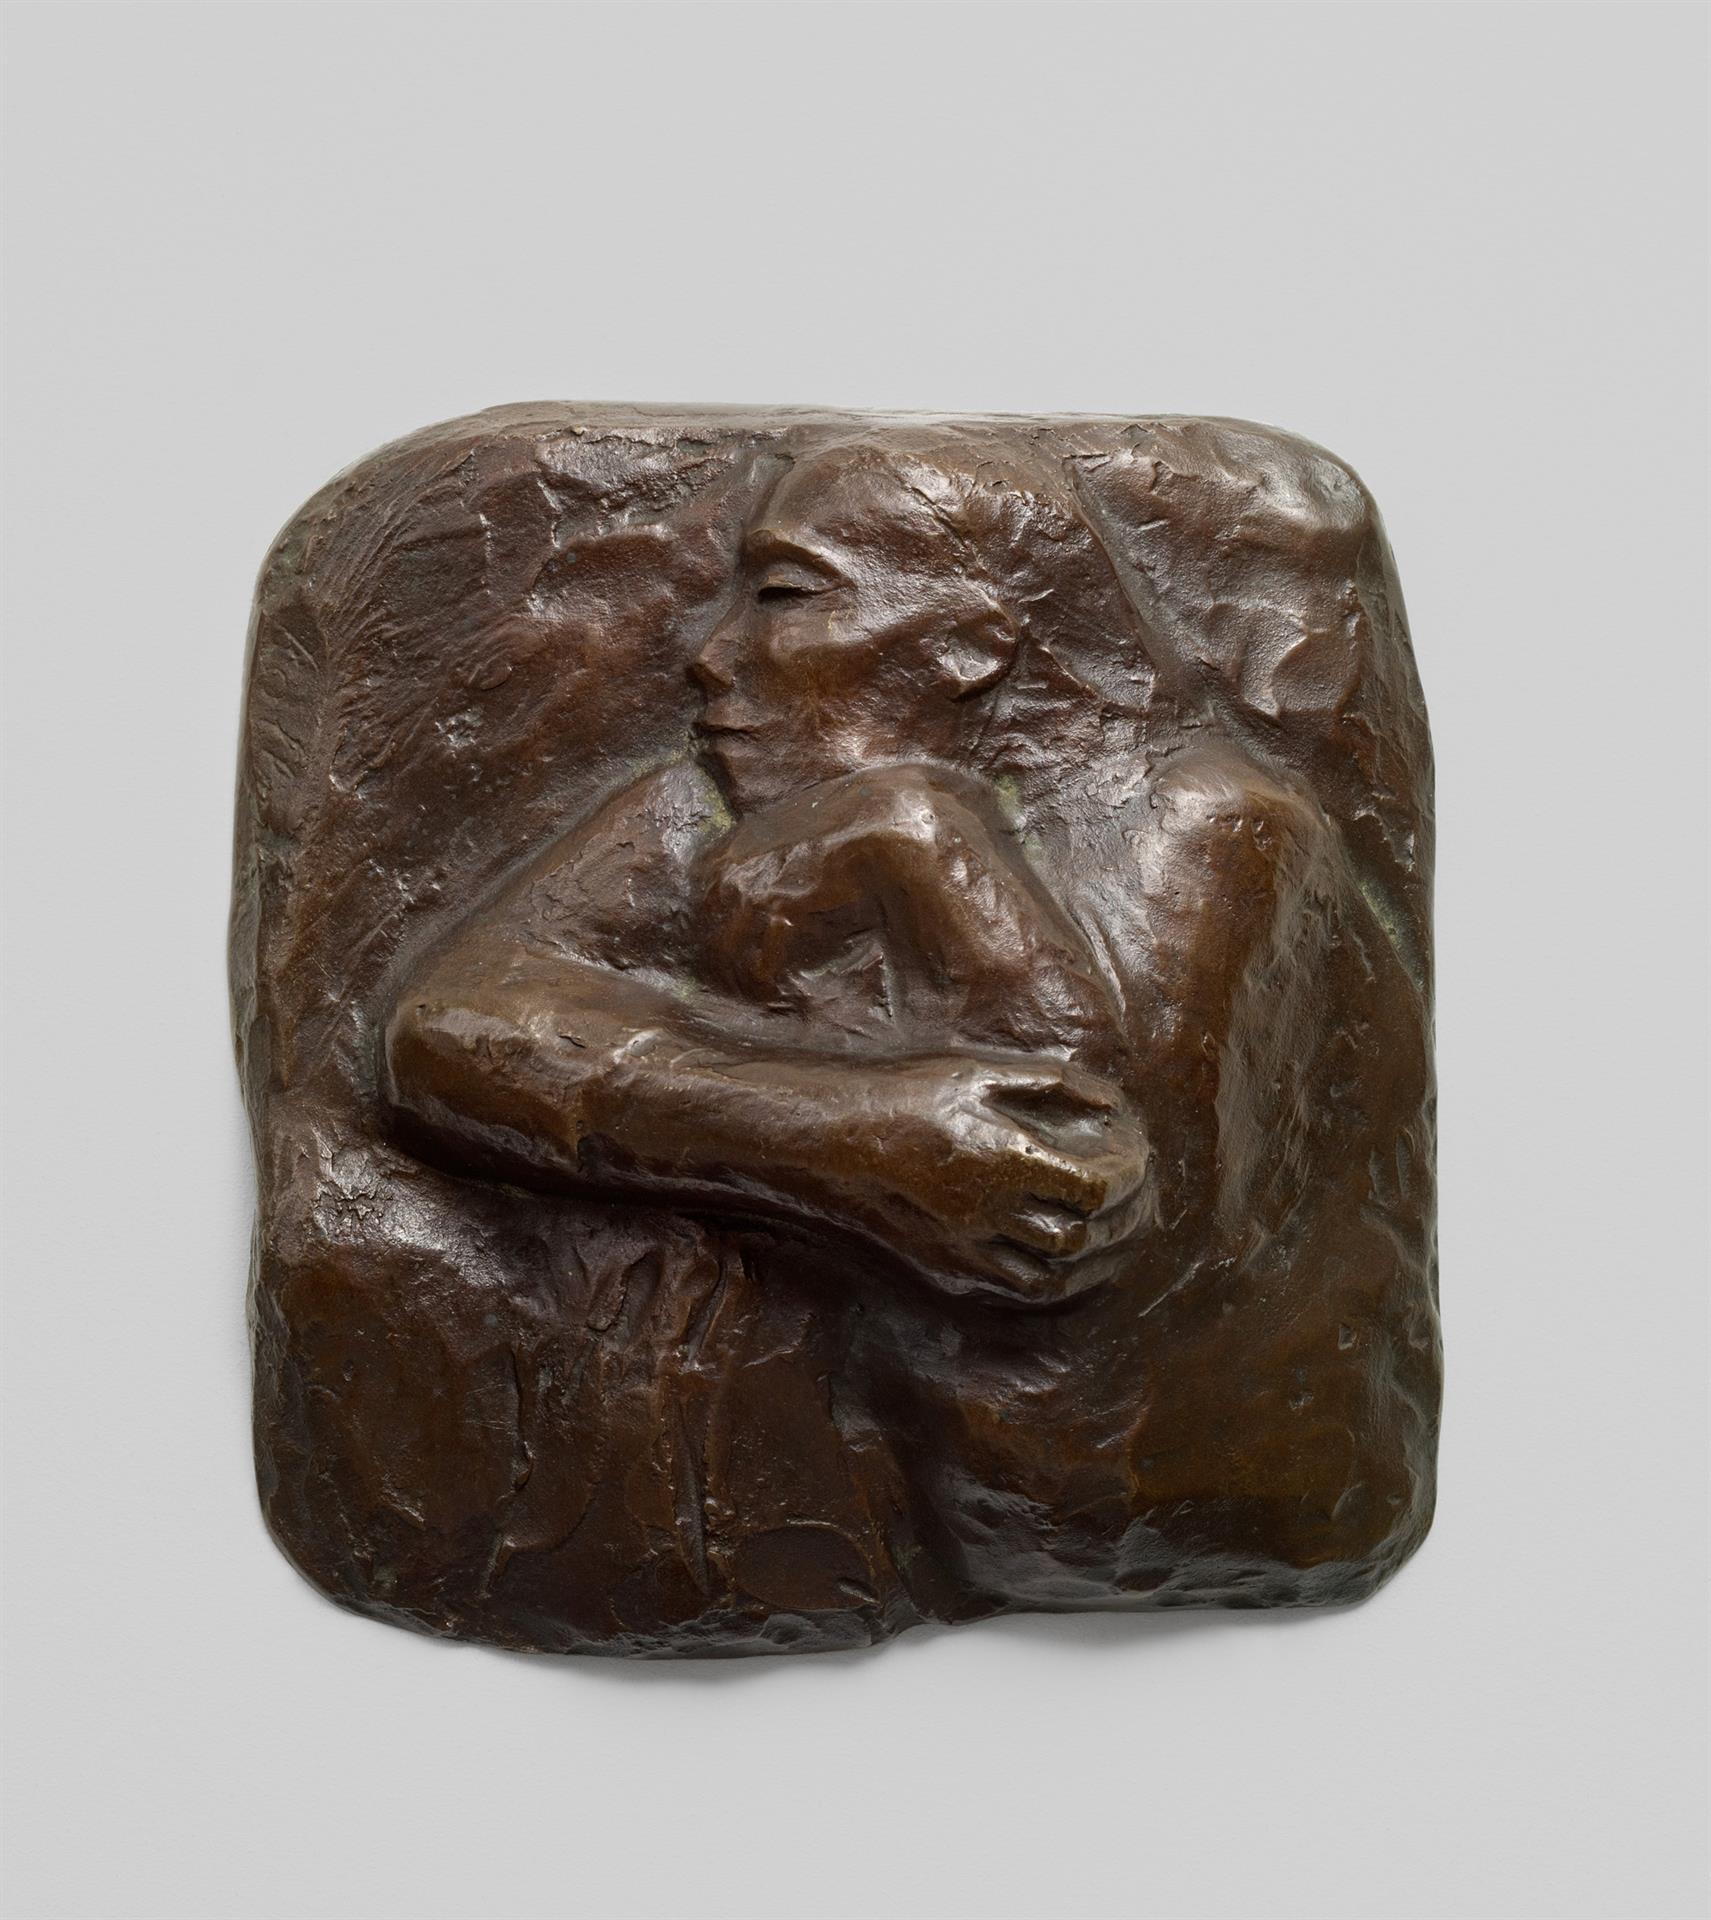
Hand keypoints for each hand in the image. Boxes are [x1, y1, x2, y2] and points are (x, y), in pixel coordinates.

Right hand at [862, 1054, 1151, 1303]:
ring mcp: (975, 1237)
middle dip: (1119, 1220)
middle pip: (1080, 1235)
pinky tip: (1070, 1257)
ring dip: (1095, 1253)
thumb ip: (1053, 1086)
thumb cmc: (917, 1093)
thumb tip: (1112, 1103)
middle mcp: (996, 1207)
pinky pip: (1018, 1282)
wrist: (851, 1131)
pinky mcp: (956, 1254)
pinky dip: (1056, 1276)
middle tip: (1136, 1197)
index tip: (1134, 1159)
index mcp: (1008, 1159)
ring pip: (1053, 1267)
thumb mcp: (984, 1074)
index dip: (1125, 1179)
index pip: (1091, 1188)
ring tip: (1115, 1229)